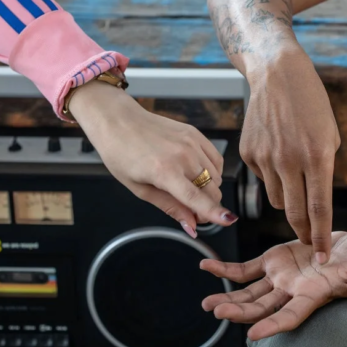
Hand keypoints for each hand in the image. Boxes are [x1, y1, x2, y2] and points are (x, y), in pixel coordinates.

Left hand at [68, 82, 235, 235]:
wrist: (118, 121)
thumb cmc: (121, 154)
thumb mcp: (139, 188)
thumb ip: (170, 207)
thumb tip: (191, 225)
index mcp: (164, 171)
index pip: (196, 198)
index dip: (214, 213)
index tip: (228, 220)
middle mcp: (182, 155)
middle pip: (212, 190)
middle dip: (207, 206)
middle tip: (191, 211)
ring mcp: (191, 142)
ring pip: (217, 177)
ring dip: (208, 189)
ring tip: (188, 188)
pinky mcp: (195, 133)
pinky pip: (216, 159)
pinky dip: (212, 172)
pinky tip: (195, 173)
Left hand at [200, 232, 346, 339]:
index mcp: (314, 296)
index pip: (290, 316)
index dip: (272, 326)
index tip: (252, 336)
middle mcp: (293, 292)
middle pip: (262, 308)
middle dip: (240, 312)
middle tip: (218, 314)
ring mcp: (282, 279)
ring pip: (249, 293)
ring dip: (228, 298)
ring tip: (206, 305)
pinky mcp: (275, 262)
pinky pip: (245, 269)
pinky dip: (226, 270)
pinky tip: (206, 267)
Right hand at [243, 51, 339, 262]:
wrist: (277, 75)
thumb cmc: (311, 104)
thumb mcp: (330, 136)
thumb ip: (324, 170)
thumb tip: (316, 203)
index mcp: (317, 157)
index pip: (319, 210)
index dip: (321, 238)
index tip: (322, 257)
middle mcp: (290, 161)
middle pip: (295, 214)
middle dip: (303, 234)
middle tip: (308, 243)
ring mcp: (265, 158)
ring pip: (278, 200)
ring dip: (289, 200)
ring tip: (295, 179)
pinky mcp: (248, 154)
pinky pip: (263, 179)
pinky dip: (273, 176)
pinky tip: (277, 153)